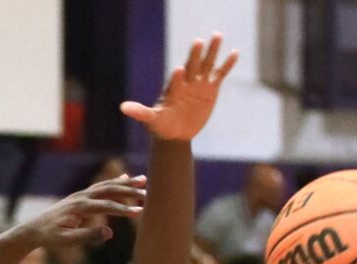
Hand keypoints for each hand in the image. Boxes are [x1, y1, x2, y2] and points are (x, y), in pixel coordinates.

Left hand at [26, 175, 146, 246]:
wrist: (33, 230)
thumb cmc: (50, 237)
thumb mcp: (67, 241)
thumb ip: (88, 236)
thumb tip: (109, 233)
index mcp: (80, 207)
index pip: (106, 206)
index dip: (124, 208)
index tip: (140, 212)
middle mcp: (82, 197)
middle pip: (110, 190)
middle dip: (130, 191)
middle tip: (148, 193)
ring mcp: (81, 195)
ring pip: (107, 185)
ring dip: (126, 183)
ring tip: (144, 180)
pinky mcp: (80, 197)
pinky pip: (101, 187)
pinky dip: (114, 182)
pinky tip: (125, 178)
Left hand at [120, 34, 237, 140]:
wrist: (176, 134)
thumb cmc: (161, 126)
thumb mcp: (151, 120)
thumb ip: (140, 112)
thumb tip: (122, 107)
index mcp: (173, 88)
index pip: (176, 79)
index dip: (177, 76)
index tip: (179, 71)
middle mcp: (186, 82)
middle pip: (192, 65)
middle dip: (194, 55)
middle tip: (198, 42)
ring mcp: (199, 83)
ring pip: (207, 65)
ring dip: (212, 51)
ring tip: (216, 36)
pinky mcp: (211, 89)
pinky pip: (220, 74)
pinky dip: (227, 65)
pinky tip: (234, 53)